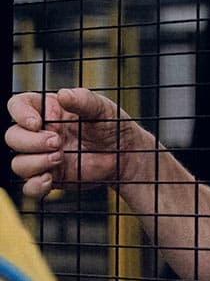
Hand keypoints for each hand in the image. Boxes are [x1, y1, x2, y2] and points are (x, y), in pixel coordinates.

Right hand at [5, 88, 141, 197]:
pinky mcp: (51, 177)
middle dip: (30, 141)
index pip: (17, 105)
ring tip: (60, 157)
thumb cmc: (113, 125)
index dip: (19, 113)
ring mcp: (43, 156)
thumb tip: (63, 94)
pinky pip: (29, 186)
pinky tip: (50, 179)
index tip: (37, 122)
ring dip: (35, 162)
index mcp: (49, 110)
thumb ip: (83, 99)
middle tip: (57, 142)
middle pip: (12, 136)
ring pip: (18, 162)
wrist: (125, 154)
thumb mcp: (102, 107)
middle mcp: (41, 133)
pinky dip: (35, 185)